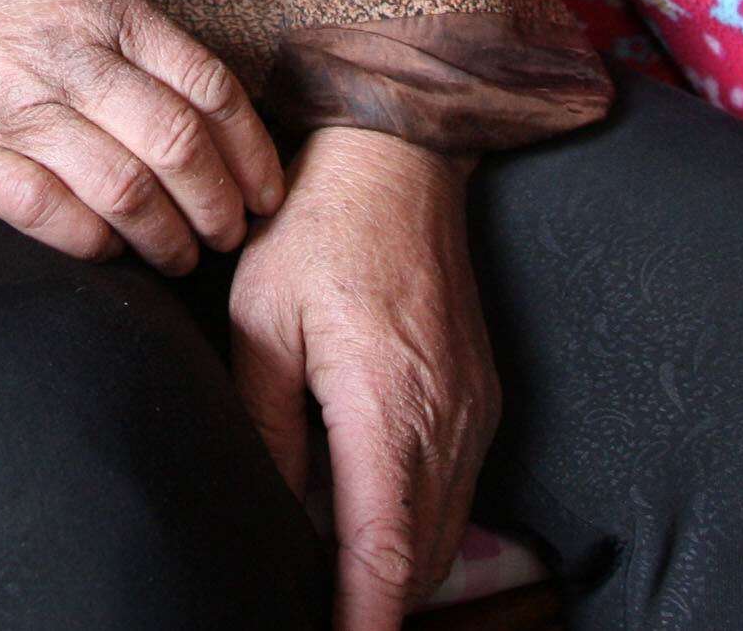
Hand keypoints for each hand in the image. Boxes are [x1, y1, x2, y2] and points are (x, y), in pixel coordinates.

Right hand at [0, 0, 285, 273]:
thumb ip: (140, 44)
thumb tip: (214, 116)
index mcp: (107, 12)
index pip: (208, 87)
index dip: (250, 152)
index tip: (265, 194)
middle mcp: (70, 58)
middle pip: (175, 144)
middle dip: (217, 205)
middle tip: (228, 237)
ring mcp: (17, 108)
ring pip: (122, 187)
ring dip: (163, 235)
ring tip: (177, 256)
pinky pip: (48, 212)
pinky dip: (91, 242)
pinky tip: (108, 251)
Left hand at [227, 125, 496, 630]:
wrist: (398, 157)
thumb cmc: (317, 226)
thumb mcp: (261, 320)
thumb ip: (265, 420)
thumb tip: (265, 504)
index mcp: (388, 402)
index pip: (384, 551)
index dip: (363, 618)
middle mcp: (448, 418)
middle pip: (422, 561)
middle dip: (376, 606)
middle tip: (320, 616)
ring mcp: (475, 409)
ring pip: (445, 534)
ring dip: (398, 573)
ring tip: (338, 590)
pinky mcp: (481, 396)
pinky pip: (457, 491)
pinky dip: (418, 528)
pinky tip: (368, 526)